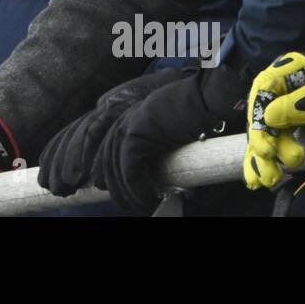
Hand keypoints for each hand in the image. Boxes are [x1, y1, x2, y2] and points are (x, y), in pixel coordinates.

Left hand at [38, 67, 185, 196]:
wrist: (206, 94)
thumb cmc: (179, 112)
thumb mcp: (143, 127)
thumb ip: (122, 142)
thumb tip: (101, 178)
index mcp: (110, 104)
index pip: (76, 131)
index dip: (59, 154)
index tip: (49, 177)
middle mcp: (112, 107)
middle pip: (80, 143)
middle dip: (66, 170)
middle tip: (60, 192)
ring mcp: (125, 116)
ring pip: (107, 161)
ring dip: (118, 189)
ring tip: (128, 203)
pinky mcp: (140, 126)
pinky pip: (129, 165)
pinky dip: (136, 186)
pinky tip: (145, 196)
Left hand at [91, 65, 246, 214]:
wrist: (204, 99)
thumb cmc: (193, 115)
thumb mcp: (165, 131)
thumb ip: (153, 148)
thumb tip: (150, 177)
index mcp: (127, 117)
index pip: (103, 144)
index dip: (101, 167)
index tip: (103, 186)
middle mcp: (123, 118)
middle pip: (106, 157)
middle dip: (112, 184)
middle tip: (124, 202)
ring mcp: (128, 123)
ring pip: (116, 165)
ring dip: (127, 191)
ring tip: (138, 204)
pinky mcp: (137, 132)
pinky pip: (130, 167)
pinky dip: (137, 186)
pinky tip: (146, 197)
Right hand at [244, 29, 304, 189]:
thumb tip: (268, 118)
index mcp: (290, 69)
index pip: (264, 88)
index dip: (259, 114)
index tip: (267, 142)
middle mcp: (281, 88)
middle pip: (262, 113)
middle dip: (263, 140)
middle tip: (270, 159)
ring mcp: (284, 107)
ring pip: (266, 132)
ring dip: (264, 156)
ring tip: (270, 178)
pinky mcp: (290, 125)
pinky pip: (273, 142)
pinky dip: (264, 160)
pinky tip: (256, 178)